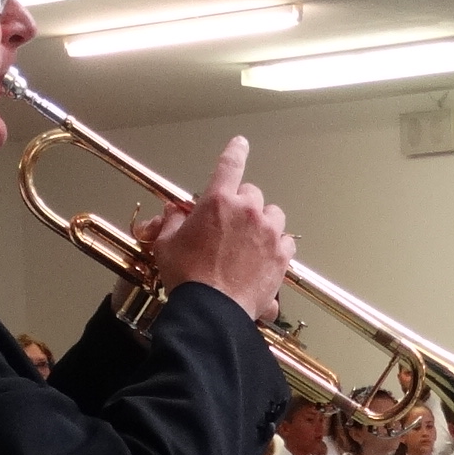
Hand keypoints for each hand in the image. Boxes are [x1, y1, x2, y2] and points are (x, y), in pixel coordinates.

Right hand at [144, 137, 293, 319]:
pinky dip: (277, 246)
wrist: (211, 311)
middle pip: (252, 194)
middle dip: (242, 205)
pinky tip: (264, 258)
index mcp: (217, 201)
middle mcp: (247, 211)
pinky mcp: (281, 256)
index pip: (230, 164)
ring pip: (273, 214)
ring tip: (250, 241)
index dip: (235, 151)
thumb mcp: (167, 244)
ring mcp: (268, 233)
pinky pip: (286, 241)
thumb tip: (173, 212)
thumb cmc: (187, 279)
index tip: (241, 143)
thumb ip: (172, 221)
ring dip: (263, 223)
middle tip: (230, 226)